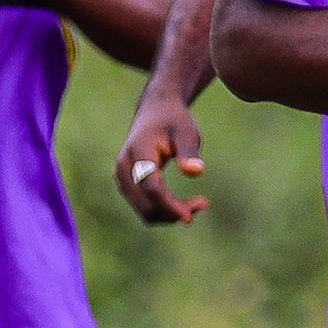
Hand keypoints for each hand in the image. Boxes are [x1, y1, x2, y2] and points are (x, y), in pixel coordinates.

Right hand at [114, 80, 207, 221]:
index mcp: (139, 154)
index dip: (170, 205)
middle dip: (174, 212)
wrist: (156, 112)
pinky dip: (164, 211)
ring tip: (198, 203)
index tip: (191, 216)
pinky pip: (144, 207)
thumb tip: (195, 172)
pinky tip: (184, 204)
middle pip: (146, 205)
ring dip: (171, 215)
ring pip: (145, 211)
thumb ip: (189, 152)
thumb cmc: (175, 122)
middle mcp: (124, 169)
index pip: (152, 188)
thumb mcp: (187, 132)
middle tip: (203, 204)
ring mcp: (123, 178)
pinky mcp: (128, 185)